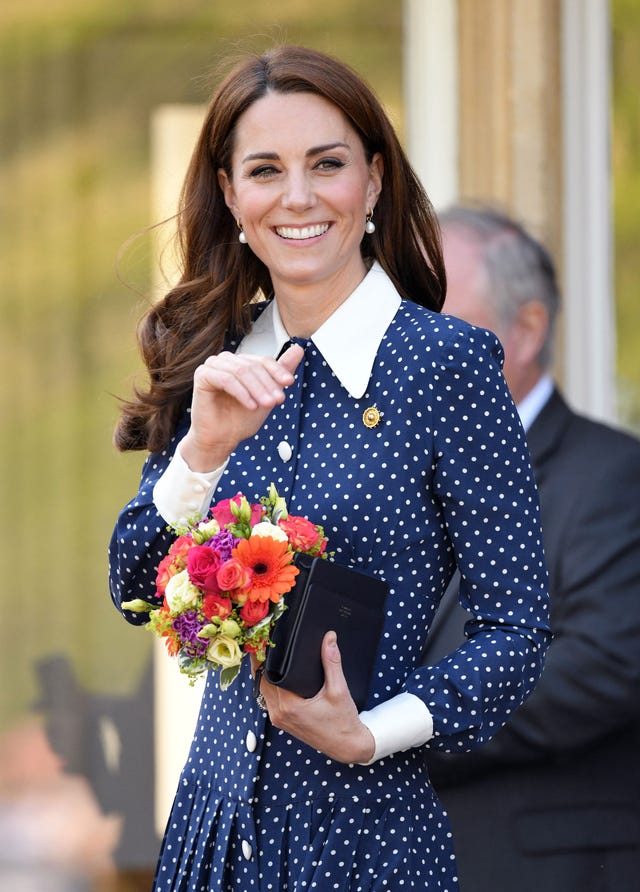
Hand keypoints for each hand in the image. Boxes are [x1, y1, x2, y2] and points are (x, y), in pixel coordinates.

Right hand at [180, 344, 303, 470]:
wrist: (221, 440)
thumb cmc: (241, 419)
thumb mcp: (267, 395)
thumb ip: (280, 372)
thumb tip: (299, 349)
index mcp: (240, 362)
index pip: (263, 360)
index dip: (277, 371)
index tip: (290, 383)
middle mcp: (226, 360)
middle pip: (252, 366)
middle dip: (268, 384)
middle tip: (277, 401)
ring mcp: (212, 366)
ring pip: (240, 371)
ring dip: (256, 389)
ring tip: (266, 405)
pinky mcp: (202, 375)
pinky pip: (226, 379)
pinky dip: (241, 392)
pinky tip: (251, 406)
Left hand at [253, 631, 375, 763]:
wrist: (347, 746)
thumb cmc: (343, 721)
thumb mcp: (339, 689)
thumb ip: (331, 662)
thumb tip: (329, 638)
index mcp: (289, 706)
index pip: (267, 675)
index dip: (264, 657)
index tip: (264, 640)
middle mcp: (279, 714)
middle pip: (261, 682)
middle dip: (262, 663)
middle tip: (266, 642)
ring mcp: (279, 720)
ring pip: (263, 691)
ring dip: (264, 675)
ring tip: (270, 655)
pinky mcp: (282, 722)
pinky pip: (269, 700)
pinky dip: (270, 686)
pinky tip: (277, 674)